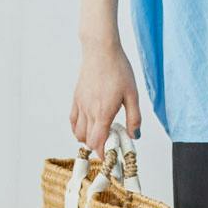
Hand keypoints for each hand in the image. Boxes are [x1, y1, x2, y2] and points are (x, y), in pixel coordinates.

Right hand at [71, 40, 142, 157]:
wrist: (101, 50)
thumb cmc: (118, 69)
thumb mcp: (132, 94)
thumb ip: (134, 117)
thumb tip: (135, 135)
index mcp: (103, 112)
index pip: (98, 141)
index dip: (103, 153)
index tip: (110, 157)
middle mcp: (89, 111)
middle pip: (88, 140)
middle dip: (98, 147)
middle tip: (110, 146)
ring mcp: (80, 104)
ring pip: (78, 132)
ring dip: (87, 139)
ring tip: (100, 135)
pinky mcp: (76, 98)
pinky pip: (73, 120)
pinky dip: (78, 128)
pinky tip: (87, 127)